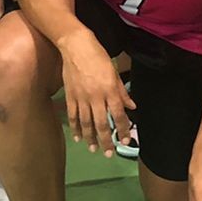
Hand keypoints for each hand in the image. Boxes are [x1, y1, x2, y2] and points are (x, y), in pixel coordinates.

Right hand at [59, 35, 134, 156]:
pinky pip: (73, 116)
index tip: (126, 140)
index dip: (123, 129)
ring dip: (90, 138)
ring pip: (86, 123)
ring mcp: (81, 98)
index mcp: (109, 90)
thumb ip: (122, 92)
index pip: (118, 114)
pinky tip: (78, 137)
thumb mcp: (114, 72)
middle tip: (109, 153)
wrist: (76, 47)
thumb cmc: (99, 57)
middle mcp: (95, 97)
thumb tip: (132, 107)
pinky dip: (75, 128)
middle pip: (101, 123)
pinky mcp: (69, 97)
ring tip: (94, 149)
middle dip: (106, 140)